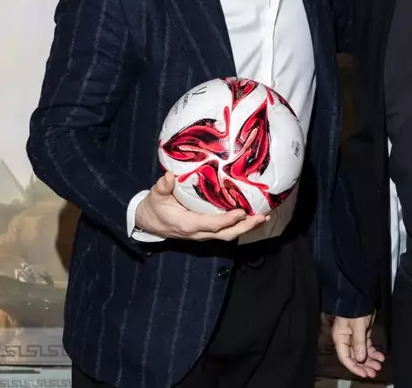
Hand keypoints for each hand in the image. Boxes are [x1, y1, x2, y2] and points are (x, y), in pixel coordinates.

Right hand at [135, 171, 268, 240]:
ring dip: (246, 228)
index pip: (211, 225)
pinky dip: (239, 226)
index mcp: (187, 224)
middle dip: (245, 227)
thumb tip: (169, 176)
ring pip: (228, 235)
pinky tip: (251, 218)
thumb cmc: (154, 207)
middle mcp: (198, 233)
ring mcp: (203, 235)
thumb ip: (163, 187)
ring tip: (263, 218)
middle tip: (262, 217)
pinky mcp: (206, 232)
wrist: (148, 223)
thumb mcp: (155, 195)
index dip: (227, 220)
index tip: (241, 212)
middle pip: (225, 234)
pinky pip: (225, 232)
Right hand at [331, 314, 384, 378]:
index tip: (364, 373)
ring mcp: (354, 337)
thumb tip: (360, 359)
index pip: (345, 358)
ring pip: (362, 353)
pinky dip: (373, 352)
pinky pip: (367, 347)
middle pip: (354, 357)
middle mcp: (346, 340)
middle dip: (364, 366)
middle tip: (374, 372)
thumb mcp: (357, 327)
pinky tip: (380, 356)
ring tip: (379, 365)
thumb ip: (359, 343)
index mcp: (340, 338)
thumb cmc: (355, 310)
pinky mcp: (362, 334)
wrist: (359, 296)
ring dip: (370, 360)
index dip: (354, 367)